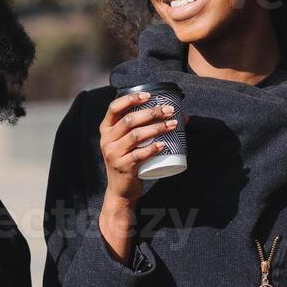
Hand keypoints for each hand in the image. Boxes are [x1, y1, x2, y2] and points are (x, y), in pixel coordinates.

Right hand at [98, 91, 179, 262]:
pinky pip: (139, 155)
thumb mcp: (128, 143)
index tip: (149, 95)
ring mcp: (113, 154)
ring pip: (136, 136)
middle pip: (129, 120)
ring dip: (157, 128)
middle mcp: (106, 140)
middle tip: (170, 111)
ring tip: (173, 125)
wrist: (121, 191)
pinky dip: (153, 149)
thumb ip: (144, 128)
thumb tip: (180, 116)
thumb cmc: (129, 161)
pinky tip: (163, 145)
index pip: (114, 108)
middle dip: (152, 113)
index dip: (131, 99)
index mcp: (106, 129)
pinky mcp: (123, 167)